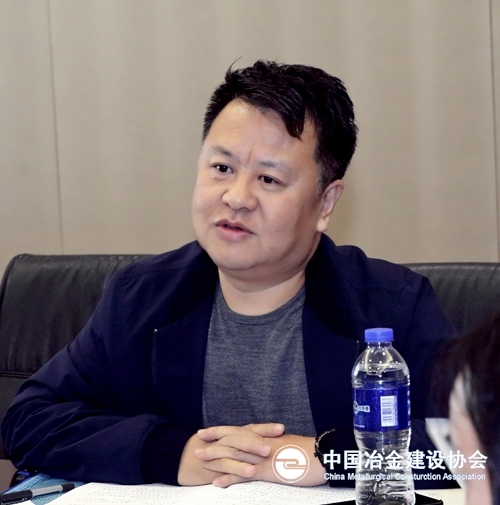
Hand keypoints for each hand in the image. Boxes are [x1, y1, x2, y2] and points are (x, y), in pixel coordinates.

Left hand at [179, 423, 325, 487]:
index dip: (222, 430)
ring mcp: (262, 457)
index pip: (239, 430)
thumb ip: (273, 445)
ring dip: (215, 456)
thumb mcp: (287, 444)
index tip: (208, 431)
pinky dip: (229, 477)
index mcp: (265, 436)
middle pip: (232, 439)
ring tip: (199, 459)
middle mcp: (261, 443)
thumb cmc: (308, 451)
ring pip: (234, 454)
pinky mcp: (266, 471)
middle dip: (213, 440)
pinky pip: (244, 475)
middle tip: (197, 441)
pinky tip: (217, 482)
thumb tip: (265, 447)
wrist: (321, 455)